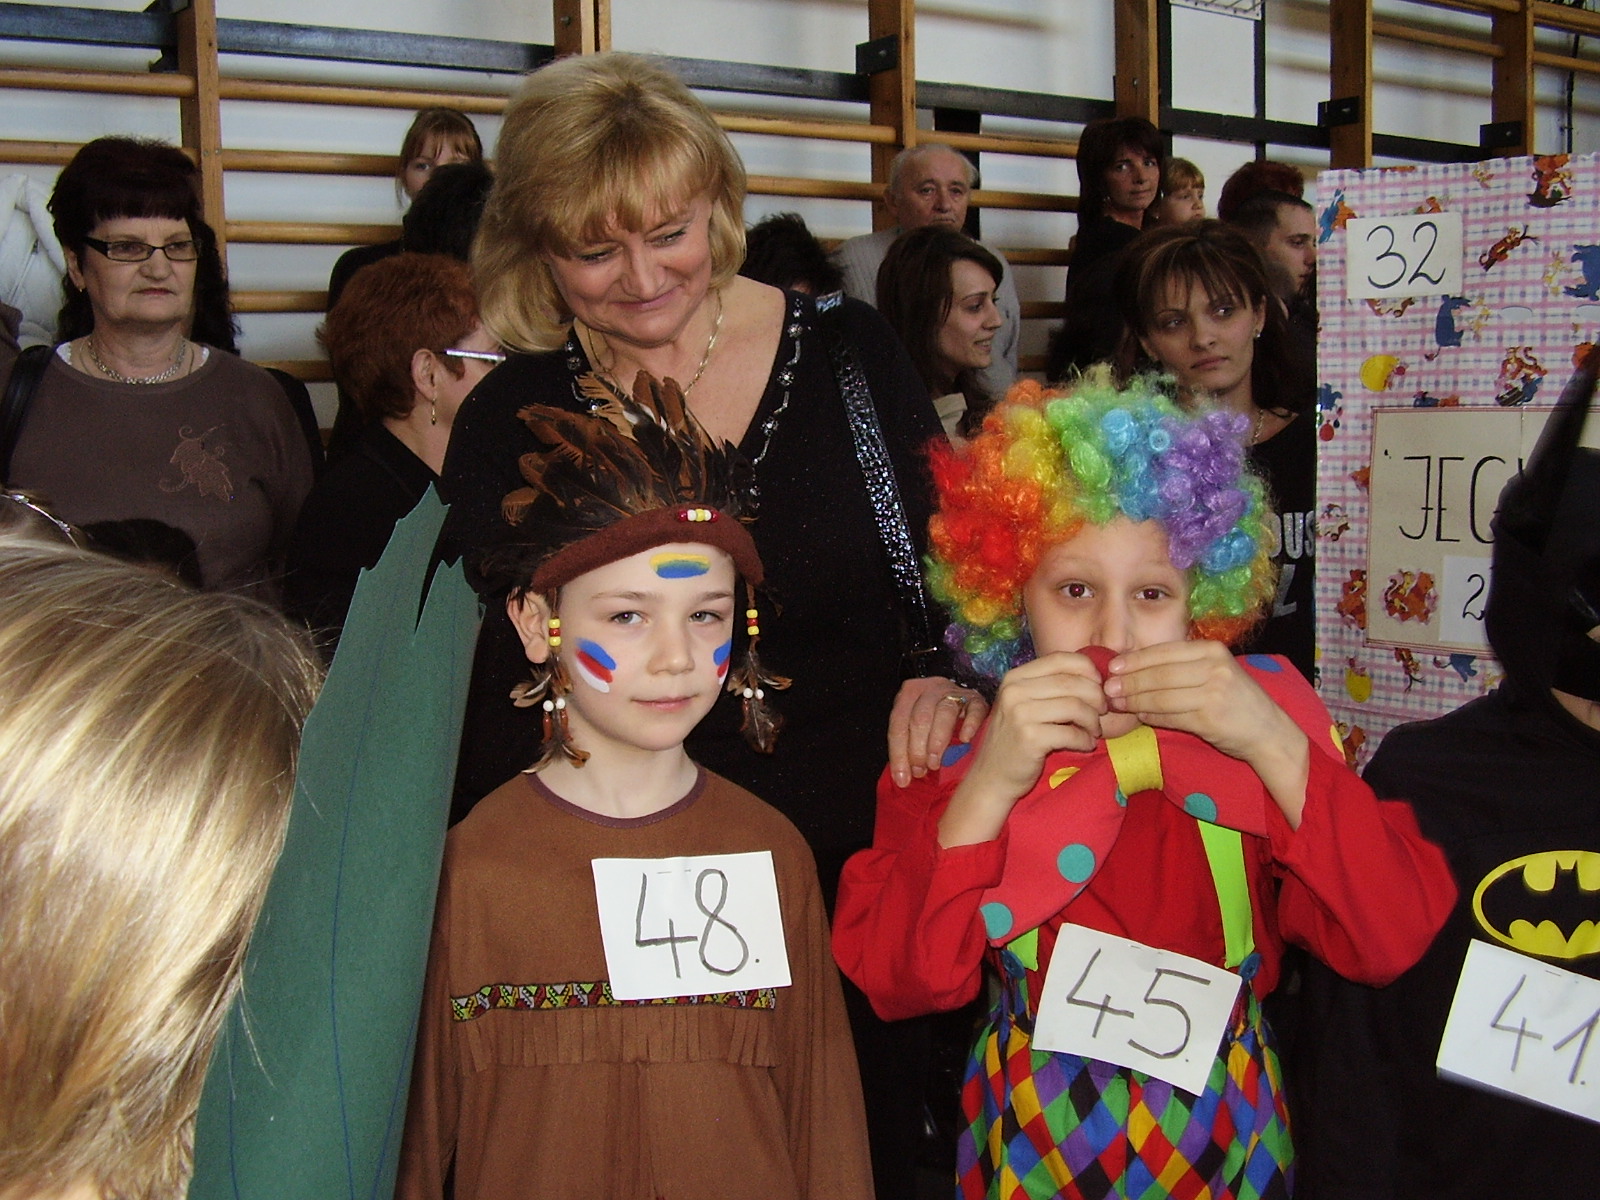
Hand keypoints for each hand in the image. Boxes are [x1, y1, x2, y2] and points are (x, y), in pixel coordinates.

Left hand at [887, 676, 987, 786]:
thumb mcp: (917, 730)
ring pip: (943, 712)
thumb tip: (902, 778)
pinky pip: (973, 709)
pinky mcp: (977, 699)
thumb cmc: (935, 723)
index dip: (898, 752)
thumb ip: (908, 748)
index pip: (898, 722)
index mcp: (910, 693)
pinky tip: (965, 739)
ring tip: (935, 763)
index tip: (902, 777)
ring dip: (937, 741)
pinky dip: (969, 725)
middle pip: (919, 717)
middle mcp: (931, 688)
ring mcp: (955, 692)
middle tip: (920, 771)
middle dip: (917, 748)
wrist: (964, 705)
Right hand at [938, 652, 1107, 846]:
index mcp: (1015, 677)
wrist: (992, 776)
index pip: (1060, 658)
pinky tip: (1085, 745)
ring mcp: (1019, 714)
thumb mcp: (1025, 704)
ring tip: (1093, 731)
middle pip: (1072, 682)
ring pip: (1075, 706)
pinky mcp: (1029, 738)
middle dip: (1096, 698)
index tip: (1098, 687)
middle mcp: (1014, 691)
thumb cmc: (1015, 739)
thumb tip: (1096, 678)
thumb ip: (1051, 687)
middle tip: (1101, 713)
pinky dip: (1085, 740)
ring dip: (1093, 721)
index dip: (1088, 670)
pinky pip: (1072, 733)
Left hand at [1103, 640, 1309, 825]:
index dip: (1134, 660)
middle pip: (1158, 673)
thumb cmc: (1235, 701)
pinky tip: (1139, 715)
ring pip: (1161, 695)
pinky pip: (1169, 716)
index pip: (1163, 652)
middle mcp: (1214, 667)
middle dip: (1129, 682)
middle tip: (1108, 689)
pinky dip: (1150, 716)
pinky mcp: (1209, 718)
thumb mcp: (1213, 673)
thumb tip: (1132, 669)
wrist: (1268, 731)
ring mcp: (1213, 692)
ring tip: (1117, 703)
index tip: (1112, 667)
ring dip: (1134, 701)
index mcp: (1211, 650)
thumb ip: (1180, 668)